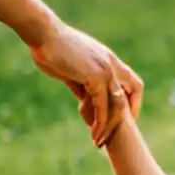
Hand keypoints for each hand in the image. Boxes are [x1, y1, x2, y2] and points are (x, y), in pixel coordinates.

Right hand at [29, 21, 142, 146]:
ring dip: (110, 125)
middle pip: (132, 93)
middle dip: (125, 117)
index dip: (131, 100)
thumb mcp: (71, 69)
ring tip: (98, 141)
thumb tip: (84, 99)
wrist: (43, 33)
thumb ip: (81, 84)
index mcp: (108, 59)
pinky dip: (99, 122)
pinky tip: (92, 132)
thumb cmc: (51, 47)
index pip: (131, 81)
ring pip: (118, 104)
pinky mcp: (95, 76)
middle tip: (113, 134)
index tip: (123, 117)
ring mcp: (105, 69)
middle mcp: (111, 64)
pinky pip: (102, 105)